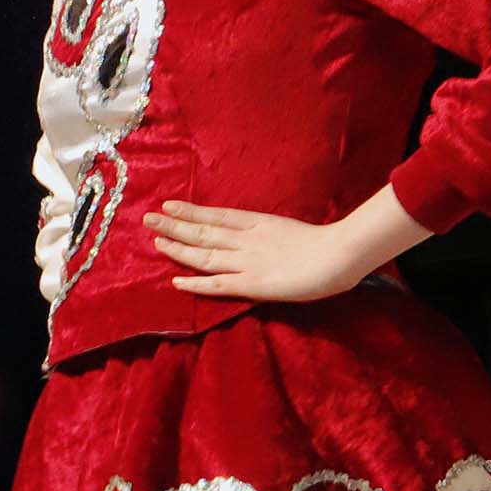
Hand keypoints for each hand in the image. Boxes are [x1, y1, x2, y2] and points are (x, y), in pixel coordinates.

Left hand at [152, 198, 406, 302]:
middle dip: (174, 226)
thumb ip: (268, 233)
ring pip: (204, 254)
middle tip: (148, 219)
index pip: (217, 216)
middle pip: (203, 232)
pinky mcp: (252, 284)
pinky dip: (195, 283)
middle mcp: (247, 240)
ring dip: (178, 249)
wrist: (343, 253)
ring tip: (155, 241)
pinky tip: (176, 281)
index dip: (191, 212)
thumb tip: (253, 234)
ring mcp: (247, 261)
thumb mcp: (289, 229)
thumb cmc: (326, 243)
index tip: (169, 205)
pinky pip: (218, 284)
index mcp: (259, 224)